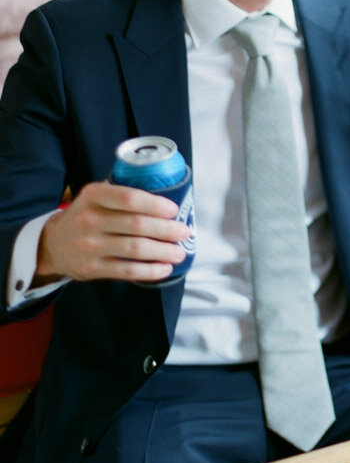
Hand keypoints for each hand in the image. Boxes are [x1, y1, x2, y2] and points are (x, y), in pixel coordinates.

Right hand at [35, 180, 189, 286]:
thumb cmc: (86, 215)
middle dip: (166, 230)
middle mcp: (90, 220)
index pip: (129, 198)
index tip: (174, 210)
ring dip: (163, 252)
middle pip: (137, 225)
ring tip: (180, 252)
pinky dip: (150, 271)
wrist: (53, 244)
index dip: (155, 204)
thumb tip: (166, 190)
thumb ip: (122, 191)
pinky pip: (127, 271)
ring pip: (135, 249)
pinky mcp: (92, 269)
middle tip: (185, 232)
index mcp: (93, 195)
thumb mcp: (95, 195)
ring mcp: (90, 246)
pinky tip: (165, 268)